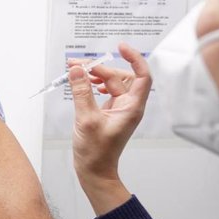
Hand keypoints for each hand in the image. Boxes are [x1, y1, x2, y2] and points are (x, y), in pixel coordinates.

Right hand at [67, 43, 150, 214]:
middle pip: (121, 76)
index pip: (142, 76)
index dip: (134, 58)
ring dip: (94, 75)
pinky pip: (103, 91)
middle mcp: (128, 106)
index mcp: (131, 107)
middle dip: (102, 67)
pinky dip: (93, 84)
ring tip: (77, 71)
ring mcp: (118, 109)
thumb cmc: (96, 152)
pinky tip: (83, 83)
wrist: (94, 172)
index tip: (120, 47)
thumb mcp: (86, 119)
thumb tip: (78, 70)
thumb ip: (82, 92)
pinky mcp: (108, 112)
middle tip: (80, 64)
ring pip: (110, 82)